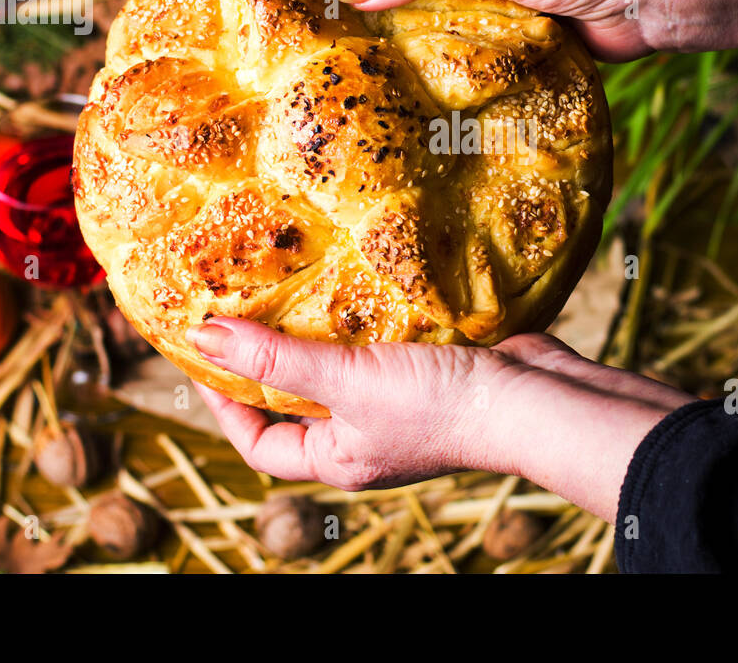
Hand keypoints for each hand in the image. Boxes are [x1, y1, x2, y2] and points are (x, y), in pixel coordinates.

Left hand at [187, 317, 693, 520]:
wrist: (535, 398)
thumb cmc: (438, 405)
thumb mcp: (347, 381)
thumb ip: (277, 357)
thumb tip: (202, 337)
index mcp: (339, 456)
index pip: (261, 443)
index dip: (224, 404)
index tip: (203, 355)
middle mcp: (366, 435)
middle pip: (299, 401)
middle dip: (270, 358)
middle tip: (242, 305)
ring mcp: (400, 403)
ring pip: (342, 368)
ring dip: (316, 331)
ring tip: (288, 283)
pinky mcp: (430, 368)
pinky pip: (381, 344)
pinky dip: (363, 316)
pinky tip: (353, 280)